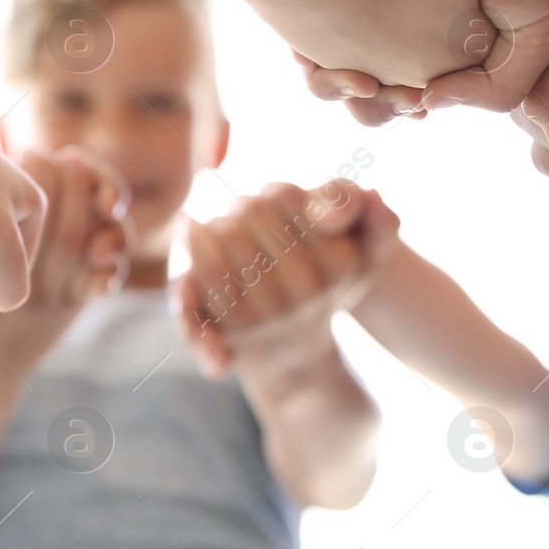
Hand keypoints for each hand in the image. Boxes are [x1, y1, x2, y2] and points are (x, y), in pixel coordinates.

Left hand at [176, 180, 399, 377]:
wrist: (296, 354)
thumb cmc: (323, 280)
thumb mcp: (357, 241)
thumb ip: (358, 206)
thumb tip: (359, 202)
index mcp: (341, 261)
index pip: (284, 195)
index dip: (275, 194)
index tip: (278, 210)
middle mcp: (308, 288)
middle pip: (250, 210)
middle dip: (239, 206)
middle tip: (241, 220)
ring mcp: (268, 312)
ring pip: (223, 237)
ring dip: (212, 225)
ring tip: (215, 231)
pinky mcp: (231, 327)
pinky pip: (199, 280)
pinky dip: (191, 258)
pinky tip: (190, 239)